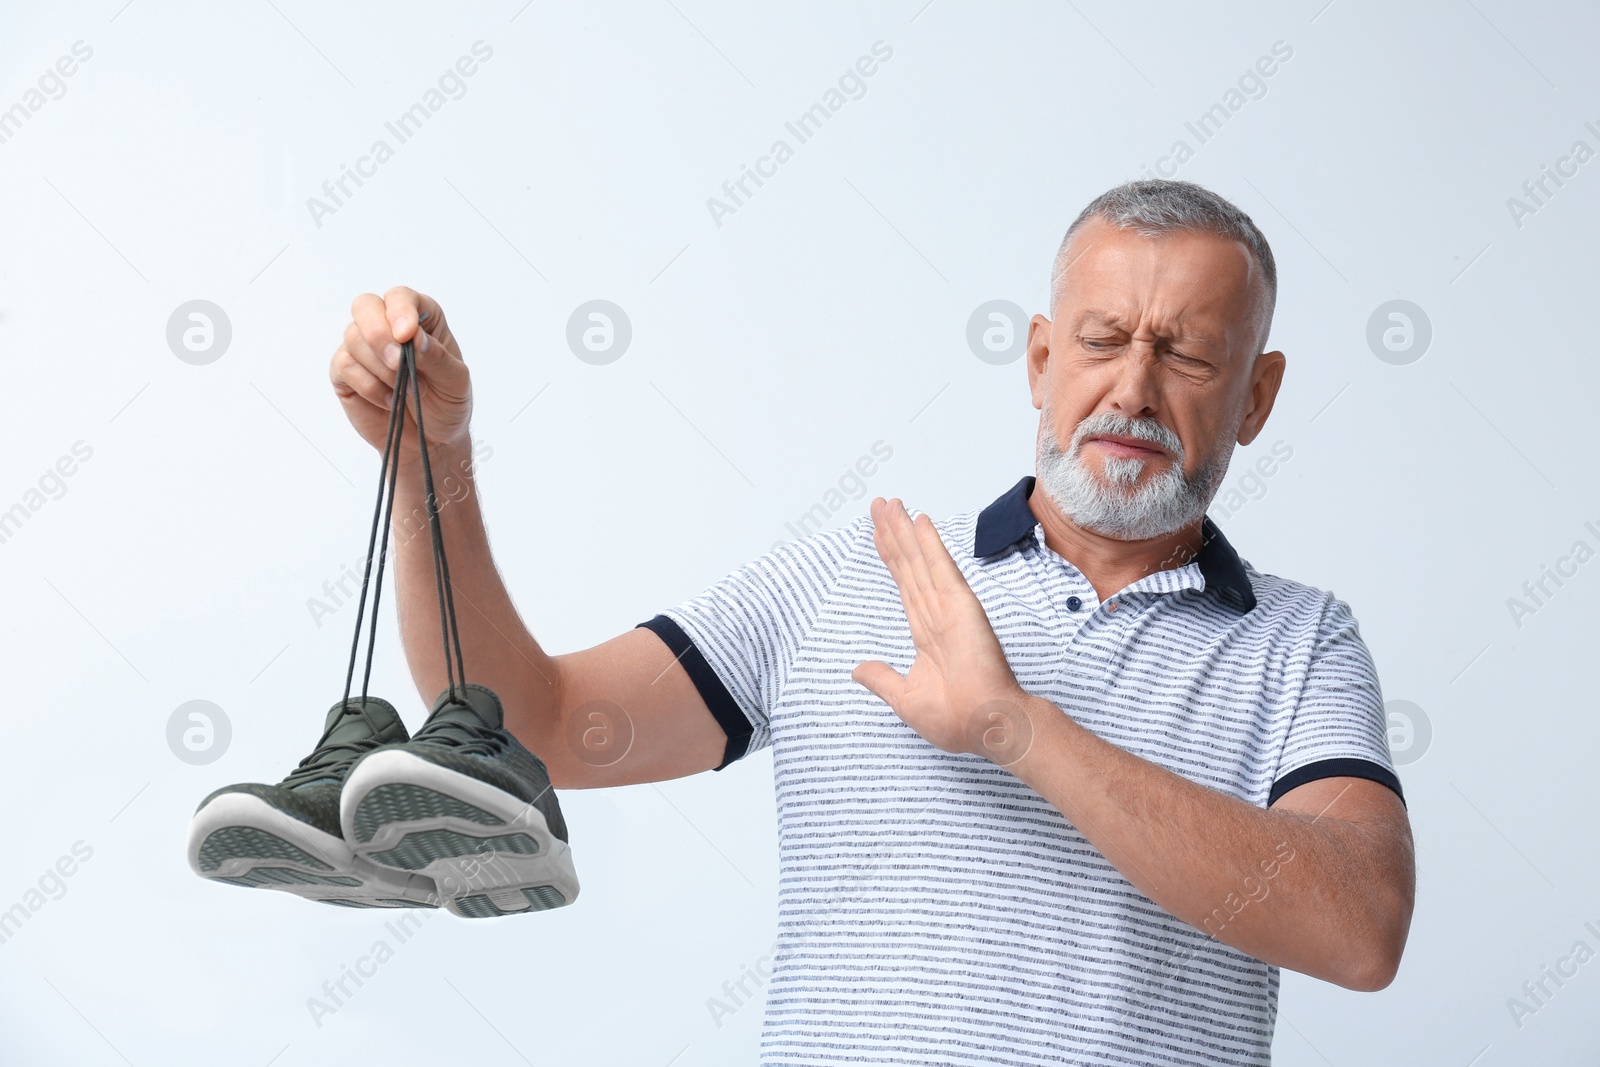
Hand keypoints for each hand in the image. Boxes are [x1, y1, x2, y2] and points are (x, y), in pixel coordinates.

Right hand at [330, 286, 471, 454]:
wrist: (429, 441)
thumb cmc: (446, 404)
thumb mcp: (455, 382)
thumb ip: (437, 358)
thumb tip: (414, 337)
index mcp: (420, 318)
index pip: (401, 297)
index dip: (400, 310)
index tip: (406, 334)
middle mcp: (387, 325)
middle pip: (365, 306)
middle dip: (378, 334)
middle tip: (397, 364)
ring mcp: (363, 348)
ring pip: (353, 337)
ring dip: (380, 369)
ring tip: (405, 392)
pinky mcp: (345, 371)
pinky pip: (344, 365)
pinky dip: (369, 386)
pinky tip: (388, 400)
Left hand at [852, 497, 1036, 765]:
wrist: (984, 724)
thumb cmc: (955, 719)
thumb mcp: (905, 699)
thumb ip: (882, 679)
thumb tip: (857, 669)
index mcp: (926, 633)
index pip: (904, 585)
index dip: (890, 557)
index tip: (878, 533)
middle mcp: (936, 613)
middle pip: (908, 565)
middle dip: (892, 534)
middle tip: (878, 504)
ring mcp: (949, 606)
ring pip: (920, 560)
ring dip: (904, 531)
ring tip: (890, 503)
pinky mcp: (961, 606)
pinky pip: (941, 569)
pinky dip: (930, 544)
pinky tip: (920, 522)